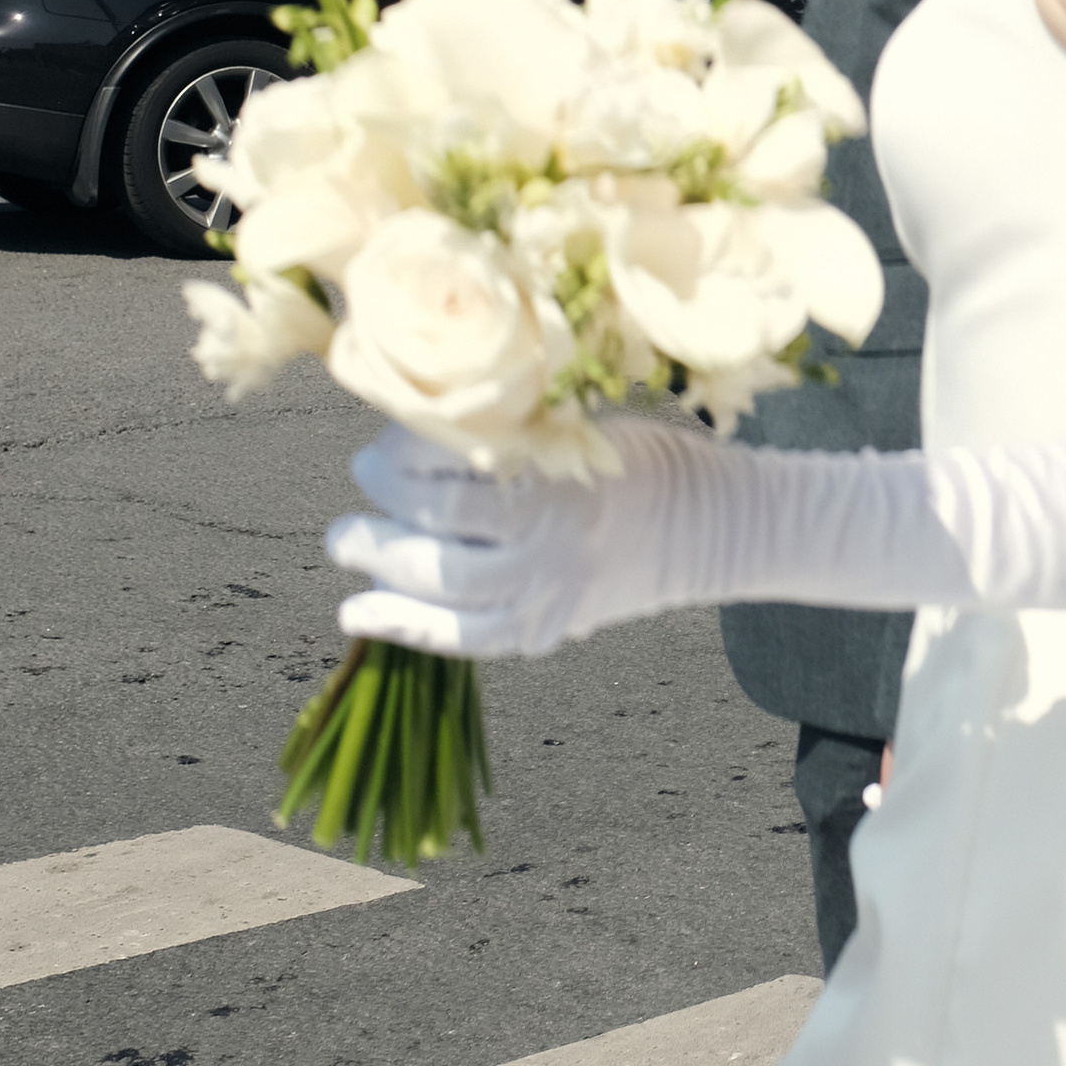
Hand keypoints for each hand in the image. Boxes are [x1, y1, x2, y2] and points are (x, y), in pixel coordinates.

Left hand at [324, 416, 723, 658]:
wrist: (717, 526)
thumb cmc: (643, 459)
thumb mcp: (579, 426)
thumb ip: (508, 434)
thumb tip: (419, 432)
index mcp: (554, 476)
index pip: (451, 472)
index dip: (399, 460)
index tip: (378, 449)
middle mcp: (548, 538)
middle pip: (438, 535)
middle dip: (380, 517)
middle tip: (355, 496)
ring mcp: (549, 590)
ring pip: (444, 590)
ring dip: (382, 569)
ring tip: (348, 545)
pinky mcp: (550, 626)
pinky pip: (467, 639)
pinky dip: (408, 628)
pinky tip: (361, 613)